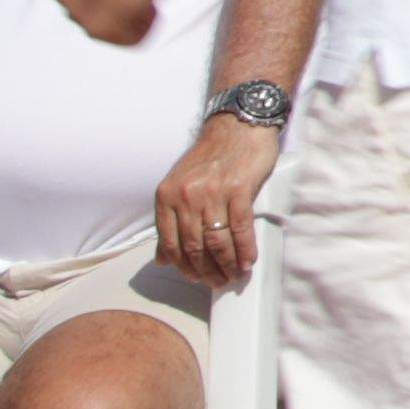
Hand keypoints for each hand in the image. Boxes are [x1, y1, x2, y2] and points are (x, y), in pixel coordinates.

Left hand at [155, 106, 281, 287]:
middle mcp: (186, 196)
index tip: (195, 278)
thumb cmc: (210, 157)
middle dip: (206, 271)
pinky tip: (248, 260)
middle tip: (218, 283)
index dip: (183, 266)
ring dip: (226, 264)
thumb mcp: (180, 185)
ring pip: (217, 241)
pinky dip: (244, 249)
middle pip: (194, 246)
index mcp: (167, 196)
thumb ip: (171, 220)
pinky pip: (240, 228)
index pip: (170, 243)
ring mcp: (212, 193)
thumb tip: (162, 259)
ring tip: (233, 276)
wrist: (237, 125)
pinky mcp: (239, 189)